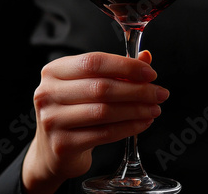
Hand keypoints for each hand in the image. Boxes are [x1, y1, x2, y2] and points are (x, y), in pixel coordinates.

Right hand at [22, 51, 167, 193]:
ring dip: (136, 110)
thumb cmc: (75, 110)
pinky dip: (129, 128)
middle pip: (101, 87)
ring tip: (154, 109)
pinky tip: (143, 123)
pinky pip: (104, 133)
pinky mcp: (63, 144)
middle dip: (137, 90)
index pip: (94, 62)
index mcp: (55, 70)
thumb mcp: (91, 85)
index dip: (126, 66)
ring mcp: (52, 120)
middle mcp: (48, 93)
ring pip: (104, 111)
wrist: (53, 151)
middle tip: (159, 94)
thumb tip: (146, 57)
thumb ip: (117, 70)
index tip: (151, 74)